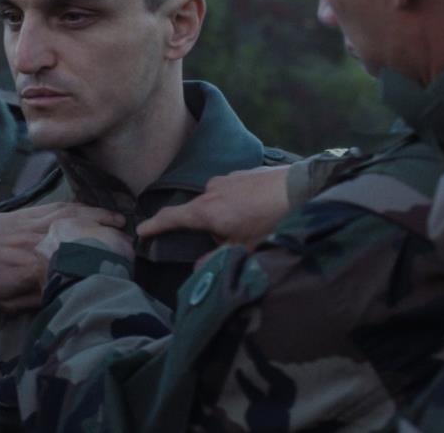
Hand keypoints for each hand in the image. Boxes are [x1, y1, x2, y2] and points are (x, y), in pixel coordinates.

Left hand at [0, 203, 122, 312]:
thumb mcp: (7, 301)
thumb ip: (37, 298)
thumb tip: (64, 294)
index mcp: (37, 265)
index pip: (77, 262)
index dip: (101, 262)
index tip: (120, 265)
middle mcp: (42, 240)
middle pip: (83, 233)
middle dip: (109, 235)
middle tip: (130, 240)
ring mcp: (38, 222)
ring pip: (75, 215)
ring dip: (100, 215)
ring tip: (120, 220)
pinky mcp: (31, 211)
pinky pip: (60, 205)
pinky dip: (80, 205)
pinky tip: (92, 207)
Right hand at [136, 165, 290, 250]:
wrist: (302, 188)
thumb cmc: (271, 221)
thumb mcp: (245, 248)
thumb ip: (217, 260)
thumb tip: (199, 269)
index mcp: (206, 211)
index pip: (171, 218)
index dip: (154, 226)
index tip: (140, 230)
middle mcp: (211, 190)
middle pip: (195, 212)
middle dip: (203, 227)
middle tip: (222, 240)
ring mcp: (227, 178)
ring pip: (215, 201)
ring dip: (223, 214)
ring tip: (248, 225)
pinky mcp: (243, 173)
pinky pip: (230, 191)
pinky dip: (236, 202)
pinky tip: (256, 211)